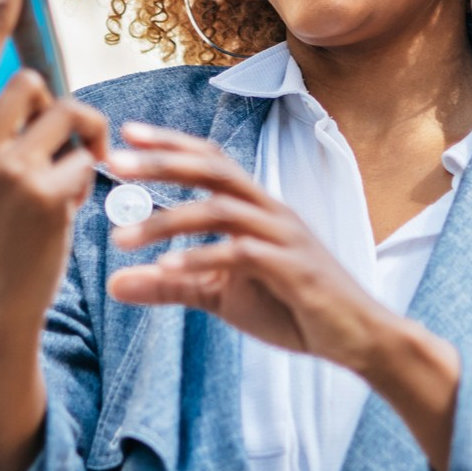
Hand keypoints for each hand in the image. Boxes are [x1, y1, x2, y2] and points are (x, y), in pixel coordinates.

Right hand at [0, 0, 107, 332]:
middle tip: (56, 145)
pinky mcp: (43, 195)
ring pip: (66, 113)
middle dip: (54, 110)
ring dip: (78, 141)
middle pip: (31, 84)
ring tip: (66, 174)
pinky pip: (85, 157)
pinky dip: (86, 178)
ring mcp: (4, 171)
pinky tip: (68, 207)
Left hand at [105, 122, 392, 373]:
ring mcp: (283, 236)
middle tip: (115, 161)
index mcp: (255, 207)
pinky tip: (166, 267)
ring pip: (220, 210)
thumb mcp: (221, 296)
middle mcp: (270, 210)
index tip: (127, 134)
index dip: (171, 144)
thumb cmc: (292, 306)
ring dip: (168, 221)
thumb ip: (171, 284)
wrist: (356, 336)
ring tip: (122, 239)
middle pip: (213, 170)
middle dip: (162, 162)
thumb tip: (115, 283)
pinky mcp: (292, 268)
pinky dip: (202, 257)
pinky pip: (242, 253)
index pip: (211, 160)